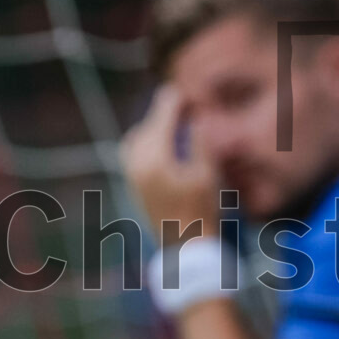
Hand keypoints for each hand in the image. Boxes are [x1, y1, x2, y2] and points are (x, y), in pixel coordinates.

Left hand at [121, 85, 219, 238]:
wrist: (185, 248)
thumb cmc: (202, 211)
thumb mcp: (207, 175)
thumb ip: (198, 143)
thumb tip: (194, 118)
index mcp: (155, 158)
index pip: (161, 119)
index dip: (173, 102)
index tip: (183, 91)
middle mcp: (136, 163)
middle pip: (147, 126)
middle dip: (163, 114)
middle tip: (183, 105)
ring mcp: (131, 175)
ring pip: (136, 138)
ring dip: (153, 127)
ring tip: (173, 124)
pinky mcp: (132, 184)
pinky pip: (132, 152)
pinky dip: (146, 141)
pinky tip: (162, 144)